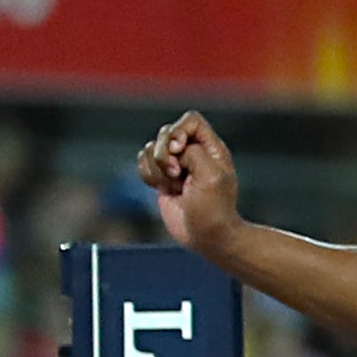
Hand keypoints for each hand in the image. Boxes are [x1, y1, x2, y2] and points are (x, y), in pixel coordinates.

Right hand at [134, 110, 242, 252]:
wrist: (206, 236)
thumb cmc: (213, 209)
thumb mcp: (210, 175)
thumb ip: (193, 151)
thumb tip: (173, 149)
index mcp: (212, 148)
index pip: (191, 120)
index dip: (179, 130)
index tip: (179, 149)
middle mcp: (194, 152)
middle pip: (167, 132)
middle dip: (165, 153)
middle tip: (177, 174)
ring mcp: (176, 165)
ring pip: (151, 149)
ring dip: (157, 169)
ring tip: (175, 186)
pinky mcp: (162, 177)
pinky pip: (143, 163)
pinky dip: (149, 176)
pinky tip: (164, 190)